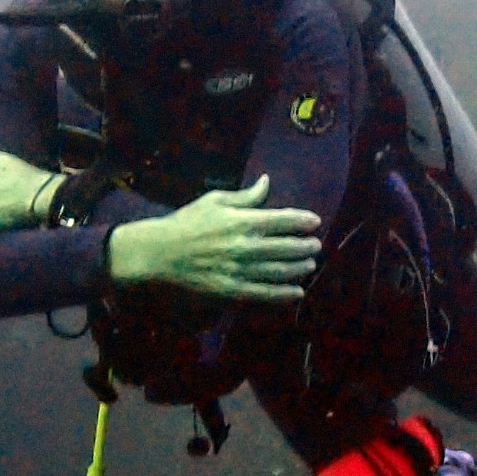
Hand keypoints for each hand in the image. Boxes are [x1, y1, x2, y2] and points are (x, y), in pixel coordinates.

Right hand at [107, 175, 321, 301]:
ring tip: (310, 265)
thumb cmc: (187, 222)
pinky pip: (264, 293)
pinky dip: (283, 294)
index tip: (315, 222)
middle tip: (316, 246)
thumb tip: (267, 181)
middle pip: (286, 247)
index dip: (302, 220)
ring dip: (299, 268)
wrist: (160, 252)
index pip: (283, 220)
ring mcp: (240, 270)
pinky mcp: (232, 290)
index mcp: (242, 221)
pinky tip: (298, 292)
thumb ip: (245, 196)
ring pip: (279, 271)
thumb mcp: (215, 200)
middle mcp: (245, 246)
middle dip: (306, 247)